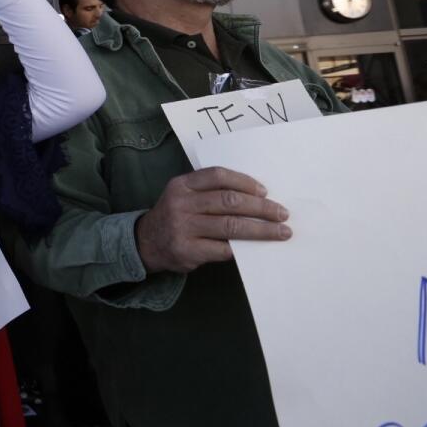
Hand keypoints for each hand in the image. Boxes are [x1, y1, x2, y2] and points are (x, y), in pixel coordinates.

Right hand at [135, 167, 290, 273]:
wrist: (145, 242)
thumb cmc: (175, 216)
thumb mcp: (184, 195)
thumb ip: (211, 192)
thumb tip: (257, 198)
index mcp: (182, 185)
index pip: (218, 176)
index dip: (245, 182)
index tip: (265, 192)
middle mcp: (181, 204)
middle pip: (229, 201)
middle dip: (261, 208)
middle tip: (282, 213)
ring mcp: (183, 228)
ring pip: (231, 226)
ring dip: (261, 230)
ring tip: (281, 232)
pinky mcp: (188, 250)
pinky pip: (223, 249)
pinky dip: (243, 248)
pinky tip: (257, 248)